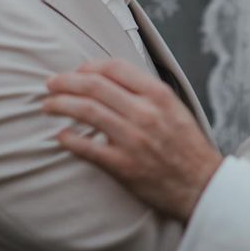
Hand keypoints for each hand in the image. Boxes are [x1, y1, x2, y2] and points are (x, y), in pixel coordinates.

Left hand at [43, 59, 222, 222]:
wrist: (201, 184)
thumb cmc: (187, 145)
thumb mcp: (175, 107)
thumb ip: (146, 92)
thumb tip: (112, 80)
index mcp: (158, 95)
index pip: (115, 68)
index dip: (89, 66)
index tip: (77, 71)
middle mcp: (144, 112)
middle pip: (94, 86)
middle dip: (66, 81)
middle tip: (50, 84)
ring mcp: (132, 138)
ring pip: (86, 111)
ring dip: (60, 104)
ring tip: (48, 105)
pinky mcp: (123, 165)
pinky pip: (87, 147)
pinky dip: (69, 139)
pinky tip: (60, 136)